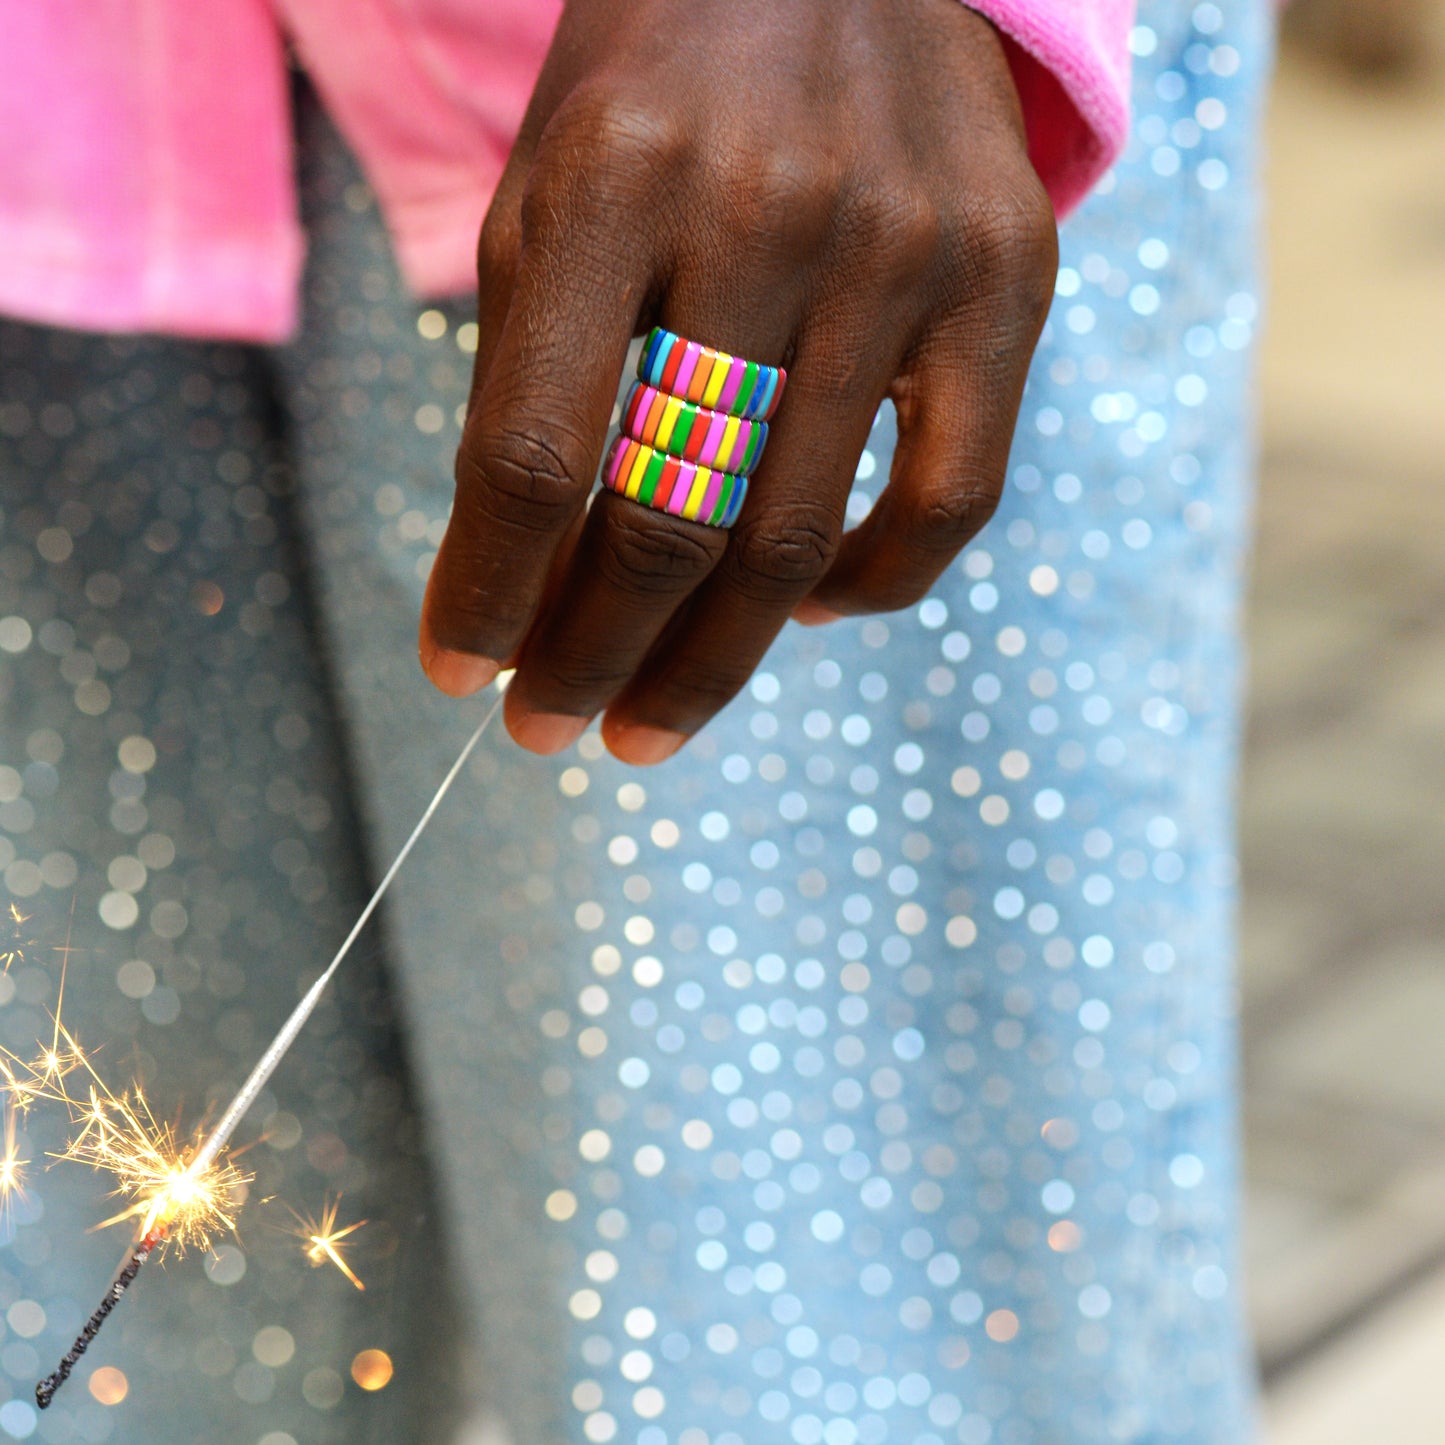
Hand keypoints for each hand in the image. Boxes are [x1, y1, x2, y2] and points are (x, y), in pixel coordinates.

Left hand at [419, 0, 1056, 762]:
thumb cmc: (668, 91)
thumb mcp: (553, 191)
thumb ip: (529, 376)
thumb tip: (516, 586)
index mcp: (618, 175)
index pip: (536, 453)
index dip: (488, 593)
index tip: (458, 672)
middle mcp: (770, 211)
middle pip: (669, 520)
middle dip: (590, 657)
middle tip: (548, 730)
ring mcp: (907, 251)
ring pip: (798, 541)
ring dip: (707, 665)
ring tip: (644, 721)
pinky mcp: (1009, 284)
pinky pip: (950, 503)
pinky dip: (868, 591)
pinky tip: (801, 610)